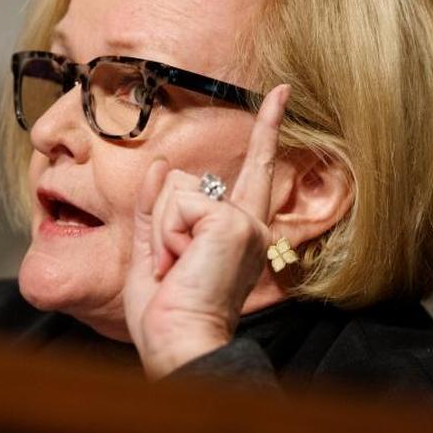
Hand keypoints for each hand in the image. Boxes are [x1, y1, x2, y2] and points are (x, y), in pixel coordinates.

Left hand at [124, 84, 289, 378]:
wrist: (179, 342)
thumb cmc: (168, 313)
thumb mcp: (151, 254)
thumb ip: (154, 210)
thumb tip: (160, 165)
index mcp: (236, 230)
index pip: (253, 169)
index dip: (268, 128)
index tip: (281, 91)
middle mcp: (248, 222)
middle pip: (180, 183)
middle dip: (158, 225)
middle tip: (172, 269)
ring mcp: (242, 221)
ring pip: (173, 192)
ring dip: (160, 234)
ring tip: (176, 268)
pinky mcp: (229, 222)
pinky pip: (175, 206)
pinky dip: (165, 237)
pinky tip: (181, 264)